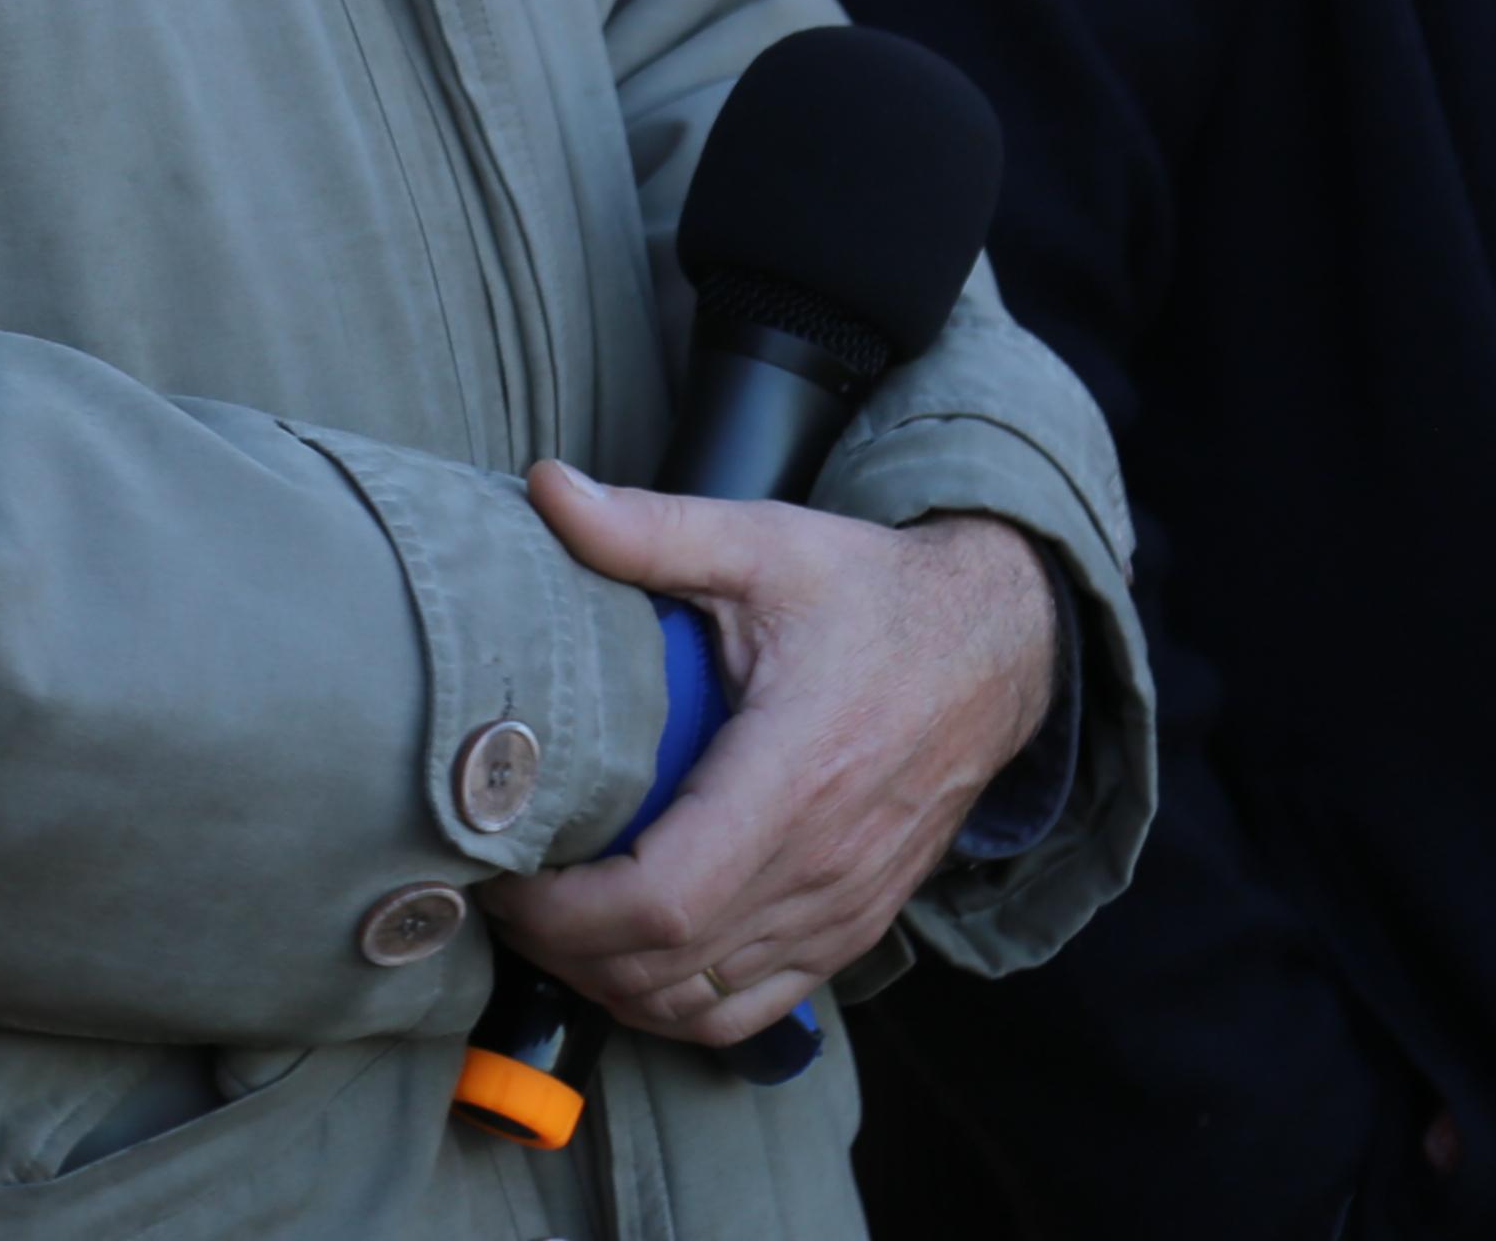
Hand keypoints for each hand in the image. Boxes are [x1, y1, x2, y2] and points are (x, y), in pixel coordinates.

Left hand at [477, 467, 1058, 1049]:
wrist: (996, 646)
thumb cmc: (870, 596)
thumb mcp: (762, 545)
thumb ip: (648, 529)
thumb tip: (543, 487)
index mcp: (792, 778)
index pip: (659, 900)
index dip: (563, 912)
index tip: (501, 873)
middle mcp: (820, 865)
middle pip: (664, 967)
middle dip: (562, 949)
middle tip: (499, 892)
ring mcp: (842, 909)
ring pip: (700, 1003)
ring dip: (610, 984)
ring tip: (549, 925)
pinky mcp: (854, 927)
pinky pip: (751, 1008)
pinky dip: (676, 1005)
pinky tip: (625, 961)